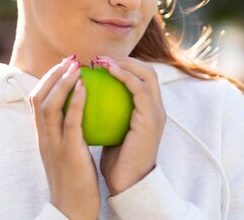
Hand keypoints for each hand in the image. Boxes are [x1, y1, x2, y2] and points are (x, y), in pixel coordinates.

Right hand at [28, 55, 99, 219]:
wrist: (73, 210)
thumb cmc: (75, 181)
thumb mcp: (67, 152)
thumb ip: (69, 133)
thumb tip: (81, 112)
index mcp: (43, 137)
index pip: (37, 101)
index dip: (47, 80)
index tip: (63, 66)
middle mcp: (44, 138)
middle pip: (38, 98)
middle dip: (51, 75)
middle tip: (70, 59)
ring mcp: (53, 144)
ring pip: (49, 105)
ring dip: (61, 82)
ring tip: (76, 67)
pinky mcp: (68, 152)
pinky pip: (69, 121)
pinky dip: (75, 101)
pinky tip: (85, 86)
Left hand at [95, 56, 165, 194]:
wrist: (128, 185)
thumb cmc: (116, 162)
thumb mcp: (113, 132)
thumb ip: (109, 115)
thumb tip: (87, 98)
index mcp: (149, 112)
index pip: (142, 78)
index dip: (124, 65)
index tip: (100, 63)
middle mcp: (157, 109)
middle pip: (148, 71)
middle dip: (126, 59)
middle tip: (100, 59)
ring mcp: (156, 113)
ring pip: (147, 74)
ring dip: (124, 63)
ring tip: (101, 62)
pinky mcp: (151, 119)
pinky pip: (138, 89)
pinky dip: (124, 76)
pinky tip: (107, 72)